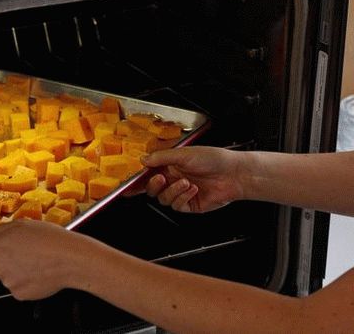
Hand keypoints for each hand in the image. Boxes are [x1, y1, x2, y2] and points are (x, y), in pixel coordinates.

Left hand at [0, 220, 93, 299]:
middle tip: (20, 252)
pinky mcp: (19, 294)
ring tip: (34, 259)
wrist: (70, 258)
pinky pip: (16, 287)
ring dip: (14, 269)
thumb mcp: (21, 224)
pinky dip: (25, 280)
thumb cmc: (49, 238)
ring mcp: (7, 282)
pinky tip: (37, 270)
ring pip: (4, 276)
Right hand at [130, 146, 245, 212]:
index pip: (148, 174)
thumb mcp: (184, 153)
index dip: (136, 180)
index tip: (127, 184)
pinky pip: (177, 205)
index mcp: (170, 165)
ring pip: (164, 198)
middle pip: (152, 189)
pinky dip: (183, 197)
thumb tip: (143, 159)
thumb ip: (161, 157)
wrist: (233, 173)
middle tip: (160, 179)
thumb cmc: (213, 159)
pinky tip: (193, 189)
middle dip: (153, 185)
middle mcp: (174, 179)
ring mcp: (181, 193)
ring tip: (186, 182)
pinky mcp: (189, 204)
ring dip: (173, 190)